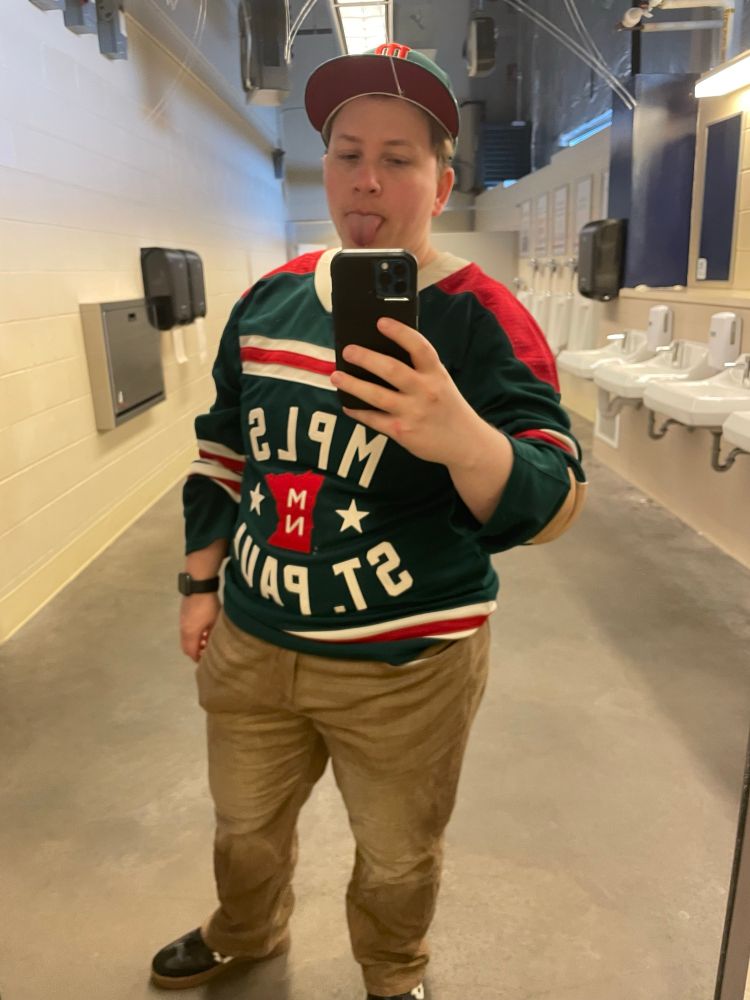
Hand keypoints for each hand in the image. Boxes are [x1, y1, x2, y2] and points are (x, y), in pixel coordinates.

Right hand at [180, 593, 220, 661]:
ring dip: (194, 643)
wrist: (198, 586)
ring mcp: (182, 622)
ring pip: (185, 639)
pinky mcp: (183, 615)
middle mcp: (183, 630)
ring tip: (206, 639)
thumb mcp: (214, 622)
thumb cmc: (208, 605)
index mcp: (190, 634)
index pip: (191, 653)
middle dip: (195, 652)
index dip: (198, 659)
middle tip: (207, 651)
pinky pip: (185, 631)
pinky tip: (203, 629)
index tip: (207, 661)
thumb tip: (214, 645)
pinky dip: (192, 635)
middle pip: (186, 648)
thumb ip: (213, 635)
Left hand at [330, 317, 482, 467]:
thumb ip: (419, 369)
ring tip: (336, 376)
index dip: (400, 332)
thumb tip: (383, 352)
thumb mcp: (441, 382)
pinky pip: (373, 419)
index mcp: (436, 374)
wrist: (465, 444)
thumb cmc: (447, 407)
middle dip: (366, 358)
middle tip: (348, 351)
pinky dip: (358, 411)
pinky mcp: (402, 431)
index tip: (381, 322)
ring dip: (352, 385)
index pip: (419, 347)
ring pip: (376, 395)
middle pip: (391, 370)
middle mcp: (425, 391)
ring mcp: (413, 412)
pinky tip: (348, 404)